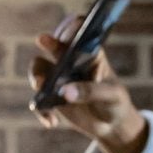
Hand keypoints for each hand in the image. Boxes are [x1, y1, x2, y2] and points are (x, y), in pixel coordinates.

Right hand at [31, 15, 149, 152]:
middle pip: (53, 46)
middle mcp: (71, 61)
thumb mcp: (110, 96)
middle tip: (42, 39)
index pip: (79, 32)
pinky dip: (42, 111)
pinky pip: (39, 100)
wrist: (111, 125)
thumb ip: (90, 91)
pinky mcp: (52, 97)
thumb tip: (65, 92)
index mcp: (90, 54)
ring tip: (40, 87)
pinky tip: (52, 123)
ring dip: (36, 77)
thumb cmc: (115, 103)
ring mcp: (59, 78)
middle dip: (47, 43)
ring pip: (39, 70)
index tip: (67, 33)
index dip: (72, 27)